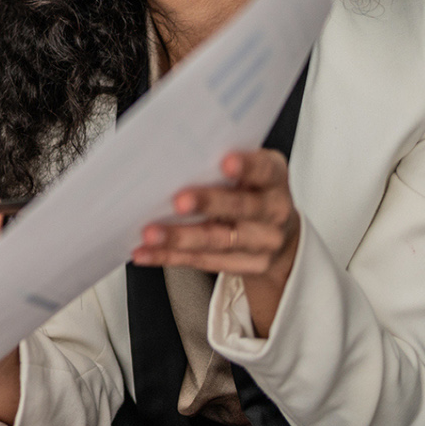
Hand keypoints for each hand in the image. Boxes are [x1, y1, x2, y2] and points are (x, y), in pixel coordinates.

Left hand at [133, 148, 300, 336]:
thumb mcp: (246, 172)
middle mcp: (275, 210)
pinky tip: (147, 252)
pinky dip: (170, 257)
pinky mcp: (250, 266)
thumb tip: (173, 159)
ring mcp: (265, 242)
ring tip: (151, 233)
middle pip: (242, 208)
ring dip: (181, 238)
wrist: (277, 233)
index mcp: (274, 178)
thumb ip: (218, 164)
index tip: (225, 162)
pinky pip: (204, 261)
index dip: (247, 166)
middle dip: (208, 203)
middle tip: (178, 202)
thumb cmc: (249, 191)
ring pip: (219, 240)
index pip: (265, 170)